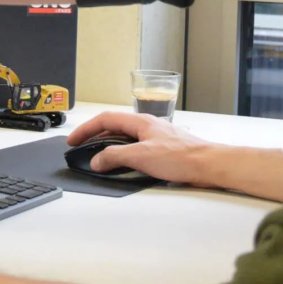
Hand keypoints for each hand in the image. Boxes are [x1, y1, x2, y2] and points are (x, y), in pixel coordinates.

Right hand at [65, 111, 221, 185]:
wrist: (208, 164)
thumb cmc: (182, 157)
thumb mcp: (141, 156)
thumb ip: (116, 157)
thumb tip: (97, 160)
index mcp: (140, 122)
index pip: (106, 119)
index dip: (86, 129)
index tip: (73, 140)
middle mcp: (147, 126)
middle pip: (114, 126)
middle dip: (94, 136)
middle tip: (81, 147)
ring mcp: (155, 137)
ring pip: (125, 137)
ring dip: (108, 145)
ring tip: (97, 156)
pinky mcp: (162, 150)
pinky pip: (135, 147)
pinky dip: (122, 153)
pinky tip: (123, 164)